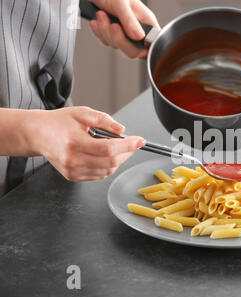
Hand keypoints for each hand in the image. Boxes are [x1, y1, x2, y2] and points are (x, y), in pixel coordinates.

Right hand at [28, 107, 145, 181]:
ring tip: (118, 147)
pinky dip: (108, 166)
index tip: (140, 140)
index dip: (128, 145)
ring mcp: (72, 171)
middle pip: (110, 162)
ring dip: (119, 160)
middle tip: (132, 143)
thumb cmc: (59, 122)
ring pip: (107, 171)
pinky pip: (99, 175)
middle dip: (127, 153)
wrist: (37, 134)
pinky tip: (106, 155)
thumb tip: (121, 130)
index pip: (108, 148)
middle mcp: (72, 160)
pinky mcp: (72, 176)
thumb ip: (103, 120)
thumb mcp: (82, 113)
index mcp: (74, 142)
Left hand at [89, 0, 159, 58]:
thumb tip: (139, 36)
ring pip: (117, 46)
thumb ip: (130, 20)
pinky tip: (97, 20)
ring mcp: (124, 34)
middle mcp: (137, 30)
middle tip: (113, 25)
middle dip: (119, 39)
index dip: (148, 51)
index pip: (153, 43)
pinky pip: (106, 41)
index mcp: (146, 22)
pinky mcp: (112, 34)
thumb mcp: (122, 3)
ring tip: (101, 15)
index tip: (140, 52)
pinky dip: (99, 32)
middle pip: (134, 50)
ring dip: (105, 32)